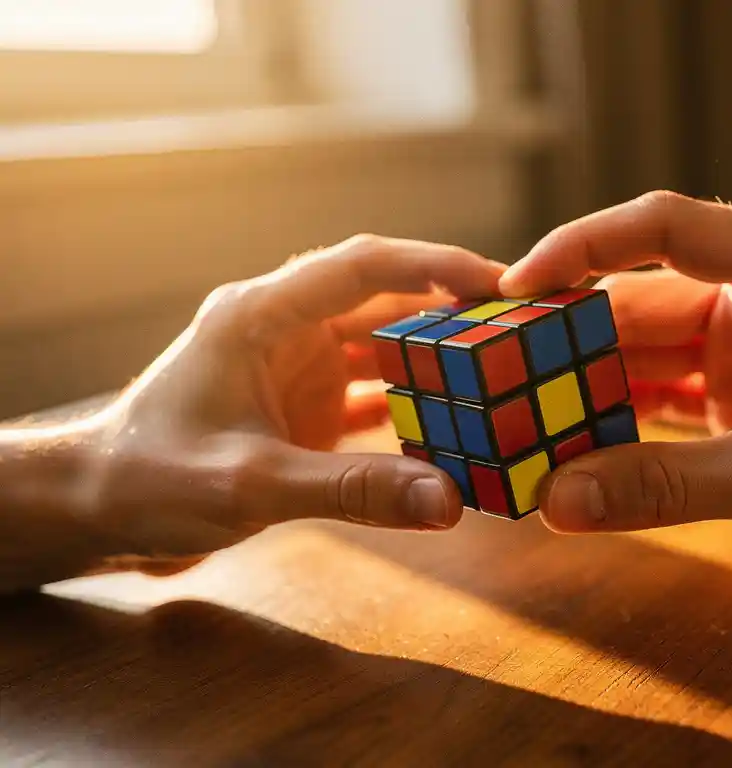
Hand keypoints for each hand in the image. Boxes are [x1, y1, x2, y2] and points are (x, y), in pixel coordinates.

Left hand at [4, 236, 504, 584]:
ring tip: (498, 370)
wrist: (100, 506)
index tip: (497, 280)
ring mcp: (295, 366)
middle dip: (449, 311)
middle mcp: (283, 328)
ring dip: (434, 357)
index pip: (361, 267)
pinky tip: (453, 422)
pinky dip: (411, 402)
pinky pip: (370, 391)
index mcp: (260, 315)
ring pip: (381, 345)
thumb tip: (449, 500)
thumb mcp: (253, 484)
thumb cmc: (151, 477)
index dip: (432, 265)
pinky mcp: (303, 404)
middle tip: (517, 327)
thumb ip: (352, 489)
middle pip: (382, 301)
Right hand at [499, 191, 731, 592]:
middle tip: (495, 363)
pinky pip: (661, 393)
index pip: (665, 227)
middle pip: (641, 294)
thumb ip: (666, 484)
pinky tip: (569, 439)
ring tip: (518, 406)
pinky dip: (617, 417)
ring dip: (587, 379)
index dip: (583, 247)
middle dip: (569, 331)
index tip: (516, 285)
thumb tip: (557, 500)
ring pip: (645, 348)